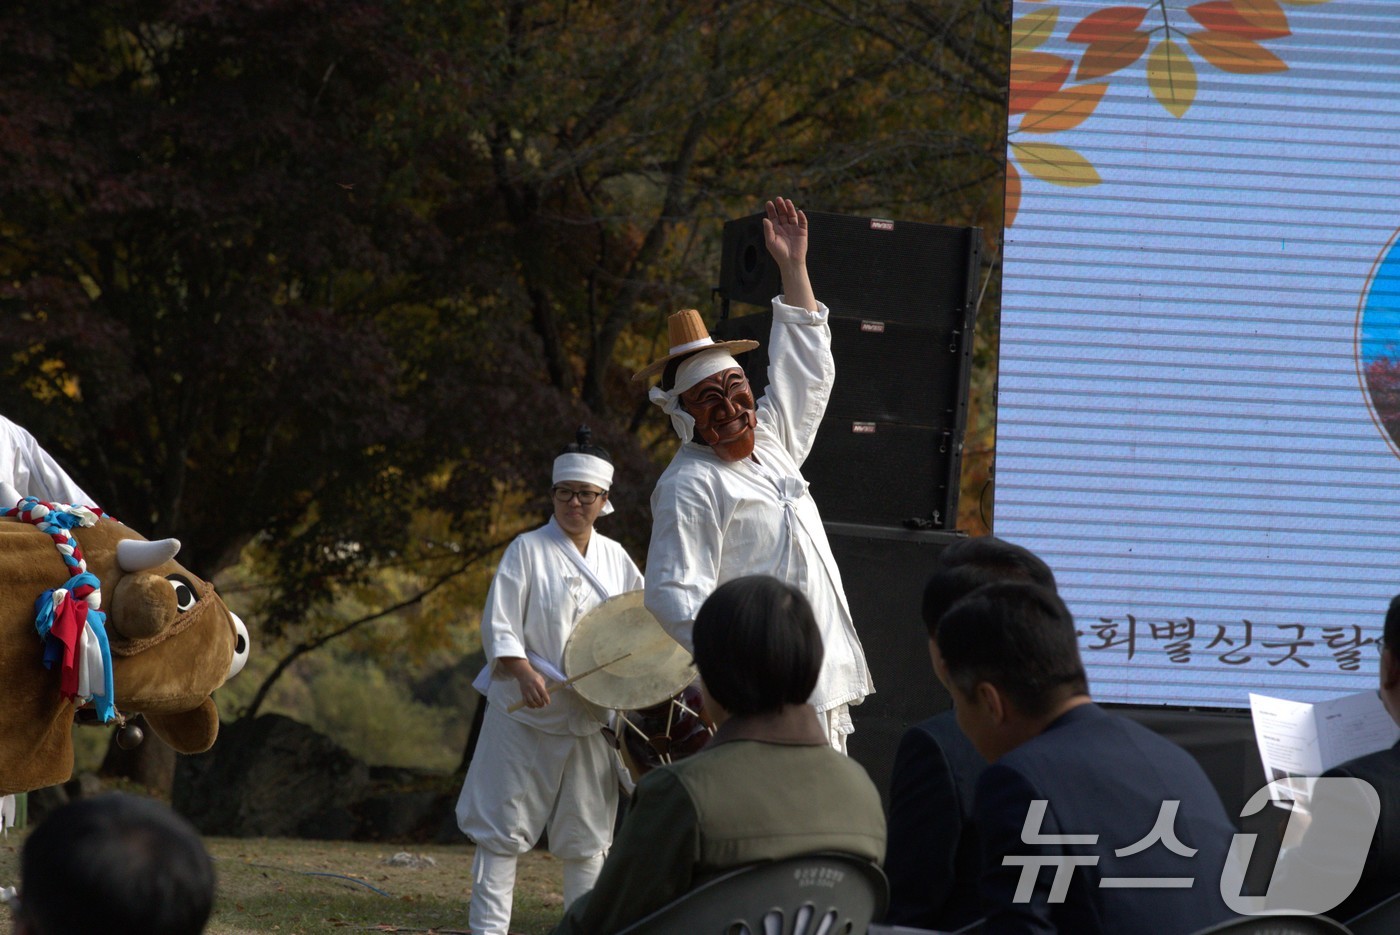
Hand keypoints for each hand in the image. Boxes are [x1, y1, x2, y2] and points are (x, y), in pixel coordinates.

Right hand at [500, 657, 551, 707]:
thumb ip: (543, 688)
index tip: (548, 703)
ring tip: (539, 706)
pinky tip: (533, 706)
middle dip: (541, 703)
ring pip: (531, 701)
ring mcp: (526, 691)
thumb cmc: (534, 677)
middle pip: (537, 698)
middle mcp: (531, 687)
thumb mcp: (541, 680)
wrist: (524, 674)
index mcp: (537, 683)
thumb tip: (545, 697)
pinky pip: (525, 702)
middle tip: (543, 705)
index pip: (542, 692)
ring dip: (536, 705)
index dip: (546, 699)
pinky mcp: (522, 693)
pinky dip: (529, 706)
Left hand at [762, 196, 816, 310]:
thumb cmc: (779, 253)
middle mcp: (785, 227)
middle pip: (782, 214)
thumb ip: (768, 230)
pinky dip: (801, 217)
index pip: (773, 216)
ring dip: (790, 208)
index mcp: (776, 229)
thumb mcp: (770, 241)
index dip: (771, 210)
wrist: (790, 262)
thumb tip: (765, 219)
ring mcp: (794, 229)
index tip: (769, 203)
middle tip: (778, 199)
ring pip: (792, 216)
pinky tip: (799, 212)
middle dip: (780, 206)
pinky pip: (803, 222)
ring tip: (787, 201)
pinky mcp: (802, 232)